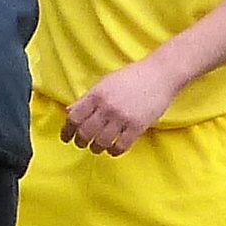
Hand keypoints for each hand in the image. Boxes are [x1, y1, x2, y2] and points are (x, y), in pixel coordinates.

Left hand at [61, 57, 183, 155]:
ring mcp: (122, 117)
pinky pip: (121, 146)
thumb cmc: (131, 77)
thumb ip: (87, 98)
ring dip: (96, 148)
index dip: (67, 131)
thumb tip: (68, 111)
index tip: (66, 138)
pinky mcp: (137, 126)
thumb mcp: (105, 83)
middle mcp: (107, 107)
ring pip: (101, 142)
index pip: (74, 117)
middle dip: (80, 142)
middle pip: (85, 132)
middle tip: (82, 144)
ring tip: (97, 147)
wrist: (160, 74)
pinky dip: (114, 151)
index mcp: (96, 94)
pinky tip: (113, 149)